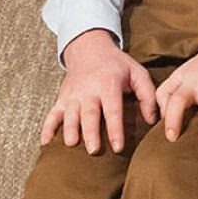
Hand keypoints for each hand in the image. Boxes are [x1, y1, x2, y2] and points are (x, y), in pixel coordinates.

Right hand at [40, 28, 157, 153]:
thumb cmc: (116, 65)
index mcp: (108, 84)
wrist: (89, 48)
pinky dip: (47, 128)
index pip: (112, 110)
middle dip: (90, 132)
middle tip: (93, 150)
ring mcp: (73, 95)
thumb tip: (152, 120)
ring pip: (70, 114)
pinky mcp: (62, 98)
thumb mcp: (137, 73)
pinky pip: (52, 114)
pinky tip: (45, 143)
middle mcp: (88, 90)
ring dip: (70, 129)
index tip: (118, 147)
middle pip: (88, 114)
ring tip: (72, 144)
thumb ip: (147, 95)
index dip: (115, 129)